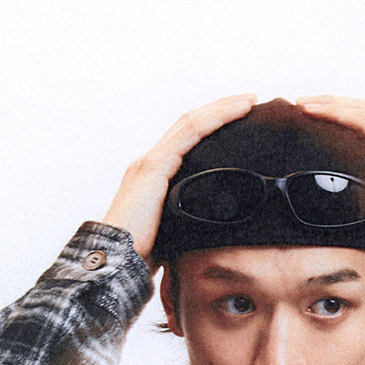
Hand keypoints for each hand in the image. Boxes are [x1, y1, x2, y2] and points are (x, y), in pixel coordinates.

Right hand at [107, 89, 257, 262]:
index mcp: (154, 175)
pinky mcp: (154, 166)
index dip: (211, 124)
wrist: (115, 263)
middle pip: (189, 123)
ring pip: (191, 122)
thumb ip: (188, 222)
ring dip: (222, 108)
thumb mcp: (172, 233)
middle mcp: (150, 161)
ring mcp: (151, 161)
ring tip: (248, 100)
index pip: (186, 139)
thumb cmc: (141, 256)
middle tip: (249, 101)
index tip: (239, 117)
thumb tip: (215, 231)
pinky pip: (190, 133)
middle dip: (220, 109)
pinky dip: (215, 119)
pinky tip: (234, 112)